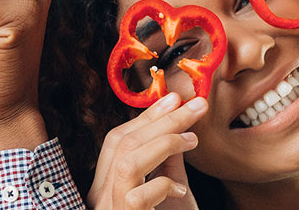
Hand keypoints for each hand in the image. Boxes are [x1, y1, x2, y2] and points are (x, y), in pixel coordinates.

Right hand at [89, 94, 205, 209]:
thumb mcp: (164, 192)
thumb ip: (164, 163)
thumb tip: (176, 126)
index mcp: (106, 185)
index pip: (118, 140)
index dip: (146, 117)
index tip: (173, 99)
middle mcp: (101, 196)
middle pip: (123, 144)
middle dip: (162, 120)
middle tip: (197, 106)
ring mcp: (110, 208)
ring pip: (128, 164)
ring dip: (164, 143)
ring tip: (193, 139)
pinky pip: (138, 197)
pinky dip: (163, 186)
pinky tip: (180, 190)